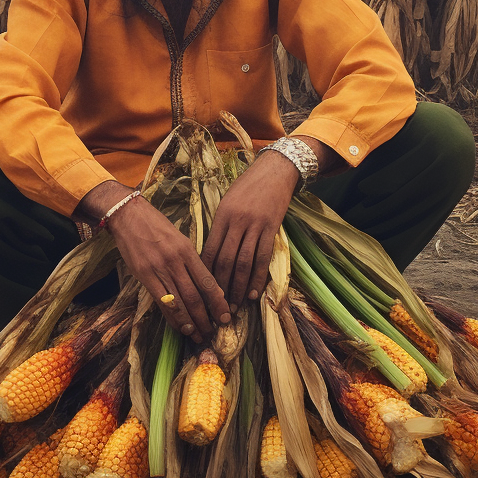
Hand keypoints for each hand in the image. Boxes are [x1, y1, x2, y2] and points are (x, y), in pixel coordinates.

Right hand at [100, 192, 231, 343]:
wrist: (128, 215)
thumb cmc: (155, 225)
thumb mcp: (179, 237)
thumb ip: (190, 259)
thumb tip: (204, 282)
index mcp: (187, 250)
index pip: (207, 280)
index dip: (218, 301)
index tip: (226, 315)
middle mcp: (175, 261)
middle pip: (195, 296)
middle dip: (206, 317)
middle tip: (213, 332)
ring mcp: (159, 269)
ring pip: (180, 302)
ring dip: (191, 322)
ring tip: (198, 335)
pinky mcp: (144, 275)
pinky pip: (161, 302)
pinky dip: (172, 317)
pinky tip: (179, 327)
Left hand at [200, 150, 299, 309]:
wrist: (275, 171)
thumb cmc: (248, 186)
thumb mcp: (228, 202)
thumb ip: (221, 226)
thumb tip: (212, 253)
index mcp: (222, 216)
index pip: (209, 250)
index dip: (205, 273)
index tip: (202, 291)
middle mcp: (237, 222)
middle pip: (225, 260)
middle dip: (220, 287)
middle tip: (217, 306)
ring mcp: (255, 226)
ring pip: (244, 263)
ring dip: (238, 287)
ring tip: (234, 306)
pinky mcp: (272, 229)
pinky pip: (263, 258)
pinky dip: (258, 278)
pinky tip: (254, 293)